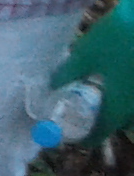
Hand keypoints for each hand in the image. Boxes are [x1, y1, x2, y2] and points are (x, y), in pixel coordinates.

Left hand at [52, 0, 133, 139]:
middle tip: (91, 113)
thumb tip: (50, 87)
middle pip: (123, 123)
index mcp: (120, 104)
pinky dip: (129, 93)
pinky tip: (121, 78)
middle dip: (107, 123)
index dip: (88, 138)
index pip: (103, 132)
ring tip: (106, 96)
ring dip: (121, 108)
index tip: (78, 139)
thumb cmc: (117, 36)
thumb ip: (67, 74)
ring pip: (133, 110)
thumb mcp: (85, 54)